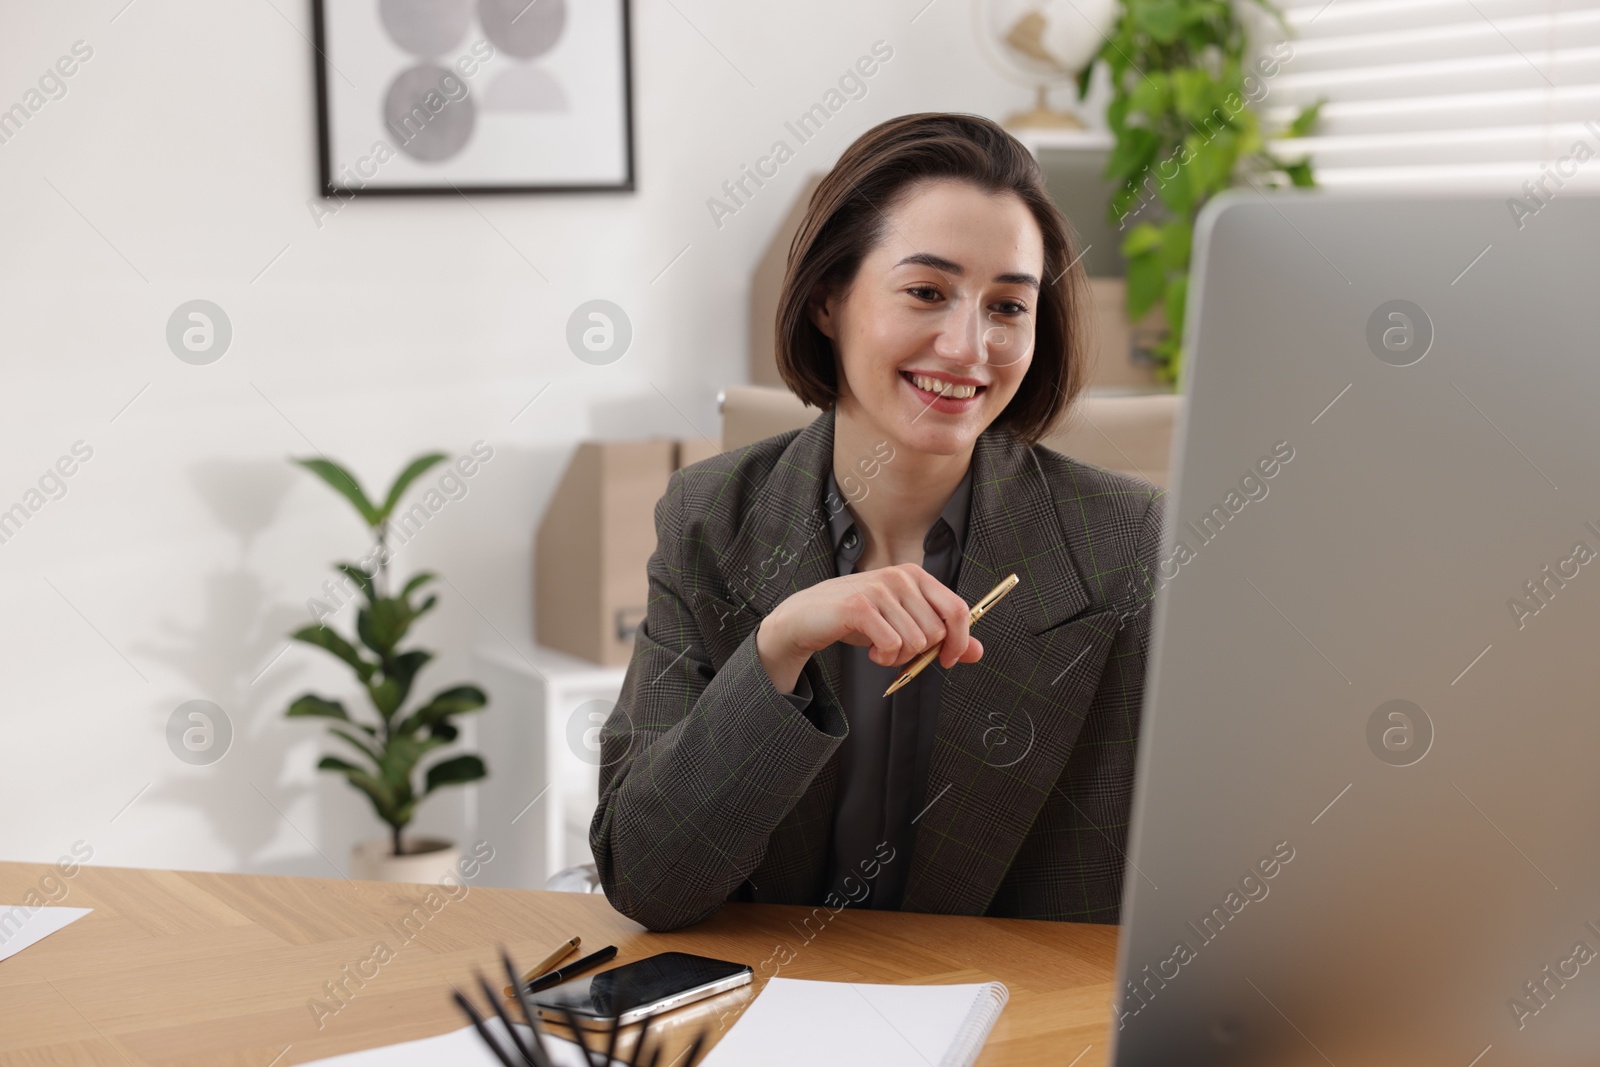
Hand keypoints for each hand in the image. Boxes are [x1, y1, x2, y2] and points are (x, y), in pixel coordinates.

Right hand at [755, 564, 984, 693]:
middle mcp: (900, 576)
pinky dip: (884, 658)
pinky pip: (892, 646)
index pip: (957, 609)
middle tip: (897, 650)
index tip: (947, 659)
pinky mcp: (860, 607)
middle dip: (919, 653)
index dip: (959, 641)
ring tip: (880, 648)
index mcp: (916, 576)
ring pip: (915, 642)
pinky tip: (871, 651)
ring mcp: (880, 589)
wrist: (808, 616)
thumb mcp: (904, 624)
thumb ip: (942, 637)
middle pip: (936, 632)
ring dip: (898, 657)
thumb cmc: (859, 620)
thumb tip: (978, 653)